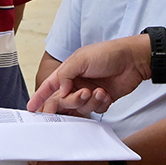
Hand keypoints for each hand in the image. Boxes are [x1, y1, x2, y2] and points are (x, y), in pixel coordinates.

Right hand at [28, 35, 148, 115]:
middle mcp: (77, 83)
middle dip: (72, 101)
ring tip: (99, 91)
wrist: (134, 60)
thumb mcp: (81, 59)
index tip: (32, 108)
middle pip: (64, 101)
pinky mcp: (101, 100)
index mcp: (68, 71)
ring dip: (89, 102)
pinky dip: (100, 104)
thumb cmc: (108, 54)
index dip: (40, 97)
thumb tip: (59, 91)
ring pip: (80, 109)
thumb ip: (65, 74)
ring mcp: (89, 92)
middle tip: (82, 94)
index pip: (50, 86)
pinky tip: (106, 93)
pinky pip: (94, 111)